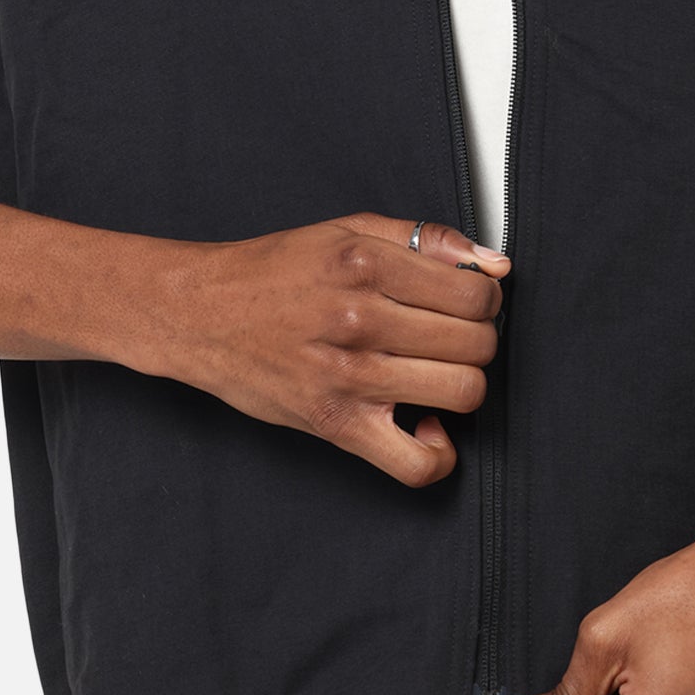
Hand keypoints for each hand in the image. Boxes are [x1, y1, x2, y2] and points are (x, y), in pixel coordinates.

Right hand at [132, 210, 510, 486]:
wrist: (200, 312)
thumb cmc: (273, 272)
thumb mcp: (347, 230)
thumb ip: (424, 239)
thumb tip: (494, 264)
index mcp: (366, 262)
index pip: (475, 295)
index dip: (485, 302)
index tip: (467, 305)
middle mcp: (359, 317)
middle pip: (476, 344)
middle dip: (476, 340)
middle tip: (448, 337)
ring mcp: (347, 375)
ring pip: (462, 392)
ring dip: (461, 383)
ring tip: (435, 371)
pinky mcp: (334, 424)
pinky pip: (417, 463)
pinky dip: (438, 451)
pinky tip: (426, 423)